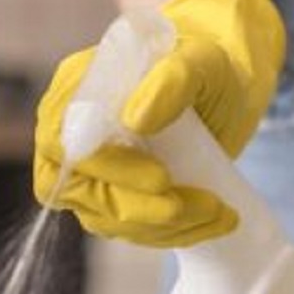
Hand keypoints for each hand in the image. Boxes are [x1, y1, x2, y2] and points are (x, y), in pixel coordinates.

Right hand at [32, 0, 285, 247]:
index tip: (162, 179)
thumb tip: (135, 119)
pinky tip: (211, 221)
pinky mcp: (117, 195)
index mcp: (76, 89)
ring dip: (164, 226)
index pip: (63, 144)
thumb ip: (170, 80)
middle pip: (78, 191)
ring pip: (106, 218)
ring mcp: (92, 168)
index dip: (106, 169)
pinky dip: (171, 232)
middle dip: (140, 209)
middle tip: (203, 205)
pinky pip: (129, 228)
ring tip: (220, 213)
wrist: (230, 82)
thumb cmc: (208, 61)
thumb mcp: (199, 60)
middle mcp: (72, 131)